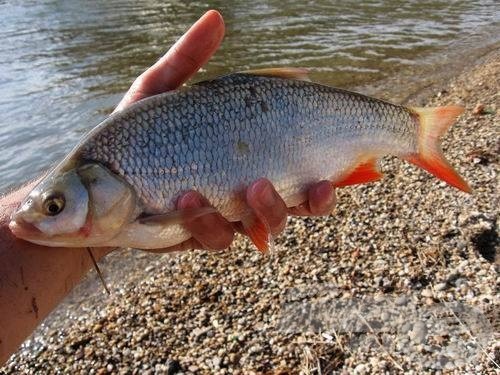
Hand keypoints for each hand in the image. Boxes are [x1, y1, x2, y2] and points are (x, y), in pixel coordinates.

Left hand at [116, 10, 336, 251]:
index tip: (337, 163)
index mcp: (251, 159)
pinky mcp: (197, 235)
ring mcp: (224, 216)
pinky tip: (192, 199)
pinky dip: (209, 222)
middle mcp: (245, 191)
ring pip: (266, 227)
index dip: (325, 175)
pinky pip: (216, 238)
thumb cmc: (137, 133)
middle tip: (316, 186)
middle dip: (314, 202)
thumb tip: (217, 17)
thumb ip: (190, 59)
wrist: (101, 181)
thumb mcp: (161, 90)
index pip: (299, 168)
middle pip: (297, 205)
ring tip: (255, 188)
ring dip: (271, 213)